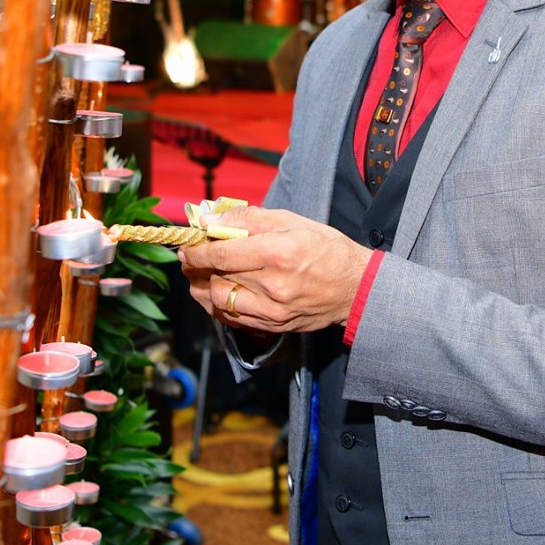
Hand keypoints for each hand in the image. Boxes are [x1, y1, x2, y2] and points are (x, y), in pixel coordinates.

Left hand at [178, 206, 372, 333]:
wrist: (357, 288)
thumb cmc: (326, 249)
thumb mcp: (292, 221)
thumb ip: (248, 218)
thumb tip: (211, 219)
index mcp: (278, 252)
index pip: (221, 253)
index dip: (196, 249)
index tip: (188, 244)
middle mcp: (274, 284)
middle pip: (215, 276)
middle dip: (195, 265)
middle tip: (191, 256)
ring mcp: (273, 310)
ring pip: (218, 300)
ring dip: (202, 286)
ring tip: (202, 274)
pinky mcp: (274, 325)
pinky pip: (232, 318)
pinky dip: (218, 304)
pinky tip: (217, 291)